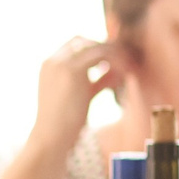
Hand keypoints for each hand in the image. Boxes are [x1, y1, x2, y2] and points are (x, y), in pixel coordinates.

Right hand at [29, 36, 121, 151]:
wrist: (51, 137)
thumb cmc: (65, 124)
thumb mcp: (82, 97)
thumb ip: (97, 82)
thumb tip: (117, 74)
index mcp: (49, 66)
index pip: (74, 45)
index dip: (95, 48)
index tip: (114, 60)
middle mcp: (52, 61)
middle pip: (83, 40)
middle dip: (105, 46)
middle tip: (125, 58)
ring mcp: (61, 64)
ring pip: (95, 45)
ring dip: (115, 52)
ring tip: (130, 66)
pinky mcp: (73, 71)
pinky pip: (102, 55)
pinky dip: (117, 60)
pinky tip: (127, 72)